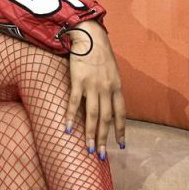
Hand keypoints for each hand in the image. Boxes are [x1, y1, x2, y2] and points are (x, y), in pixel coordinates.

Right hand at [63, 22, 126, 158]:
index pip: (121, 113)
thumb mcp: (112, 70)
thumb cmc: (100, 52)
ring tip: (88, 148)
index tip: (121, 144)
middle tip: (101, 154)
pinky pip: (74, 102)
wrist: (89, 35)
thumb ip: (112, 86)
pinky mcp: (78, 80)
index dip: (121, 129)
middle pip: (106, 118)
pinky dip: (70, 117)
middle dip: (104, 138)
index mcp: (116, 86)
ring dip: (90, 133)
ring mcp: (92, 85)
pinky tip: (68, 129)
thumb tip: (111, 101)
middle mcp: (106, 88)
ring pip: (92, 114)